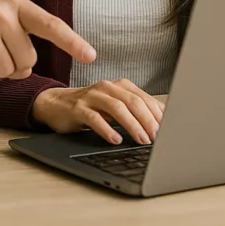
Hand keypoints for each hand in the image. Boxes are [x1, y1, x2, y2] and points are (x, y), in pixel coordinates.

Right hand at [30, 79, 164, 145]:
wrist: (56, 104)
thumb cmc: (91, 107)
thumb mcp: (114, 107)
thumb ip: (135, 111)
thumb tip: (162, 123)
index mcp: (119, 85)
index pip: (143, 98)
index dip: (157, 114)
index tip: (168, 129)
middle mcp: (106, 87)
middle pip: (132, 101)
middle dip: (148, 120)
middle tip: (157, 137)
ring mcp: (91, 96)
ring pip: (116, 108)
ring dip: (132, 125)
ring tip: (142, 140)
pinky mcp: (78, 108)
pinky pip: (94, 118)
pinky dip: (107, 130)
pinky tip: (116, 140)